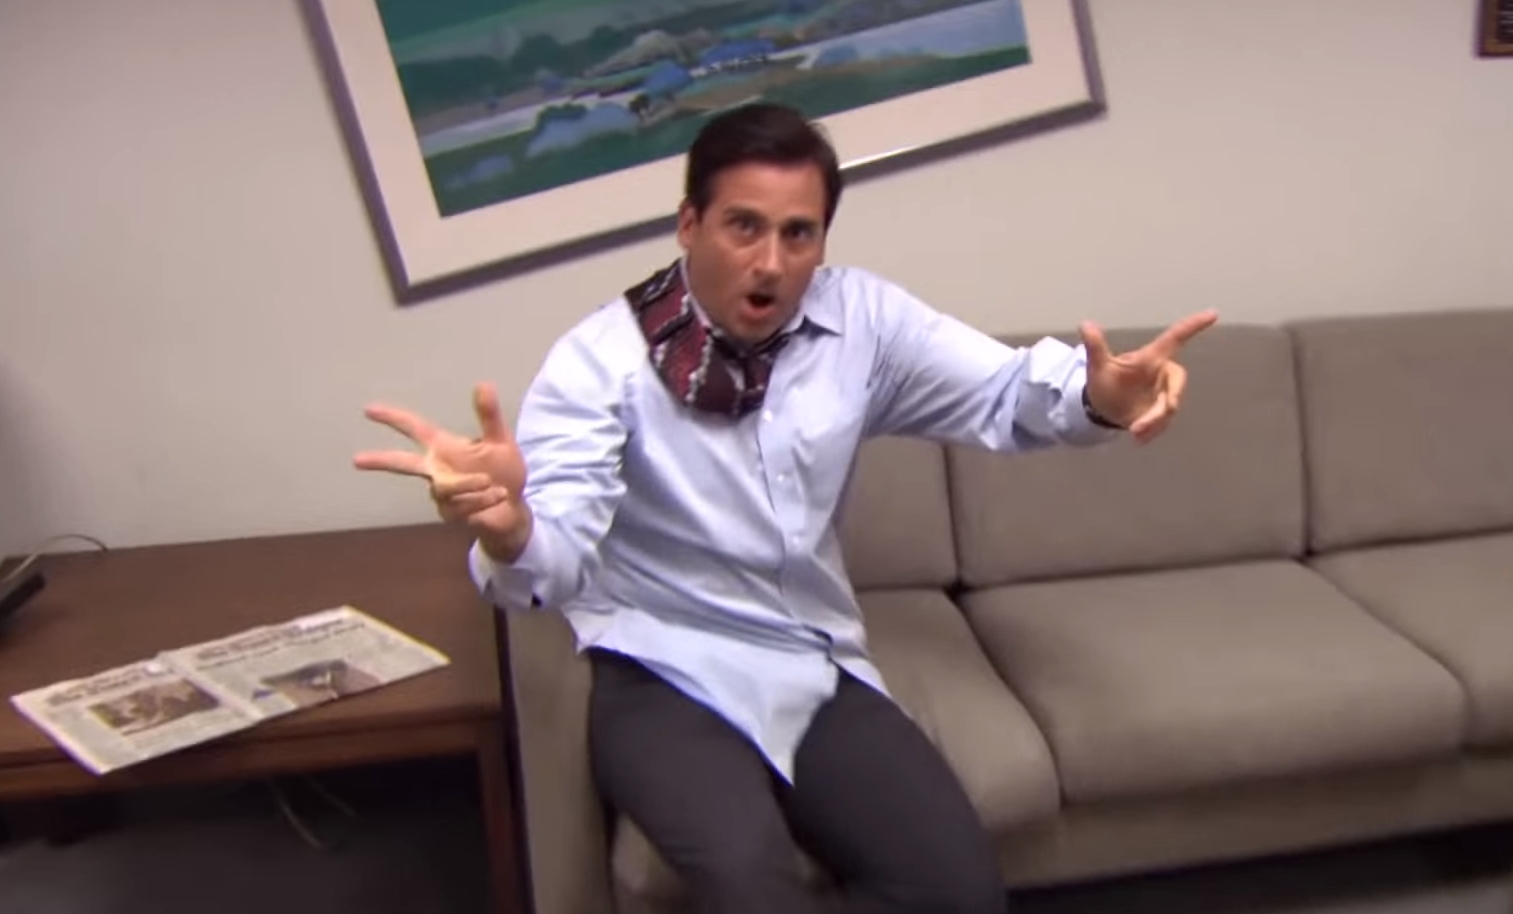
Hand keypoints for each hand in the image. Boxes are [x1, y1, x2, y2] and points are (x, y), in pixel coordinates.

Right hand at [353, 383, 530, 558]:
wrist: (513, 509)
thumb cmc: (504, 471)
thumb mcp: (500, 441)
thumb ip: (489, 416)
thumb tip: (483, 384)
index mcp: (445, 447)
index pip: (414, 428)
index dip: (393, 418)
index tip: (369, 410)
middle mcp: (437, 469)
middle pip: (403, 464)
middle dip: (381, 461)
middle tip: (356, 459)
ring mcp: (440, 493)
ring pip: (446, 487)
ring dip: (472, 486)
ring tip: (496, 486)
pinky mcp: (448, 513)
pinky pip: (461, 505)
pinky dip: (483, 500)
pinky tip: (497, 498)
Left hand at [1080, 310, 1218, 444]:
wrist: (1103, 408)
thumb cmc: (1104, 381)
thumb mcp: (1098, 366)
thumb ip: (1095, 346)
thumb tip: (1085, 324)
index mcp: (1151, 358)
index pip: (1175, 338)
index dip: (1193, 326)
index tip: (1212, 314)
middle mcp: (1163, 374)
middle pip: (1176, 385)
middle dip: (1165, 403)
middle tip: (1144, 421)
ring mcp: (1165, 393)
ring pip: (1170, 407)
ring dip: (1155, 421)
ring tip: (1135, 431)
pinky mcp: (1163, 411)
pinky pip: (1165, 421)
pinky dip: (1153, 430)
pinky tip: (1139, 438)